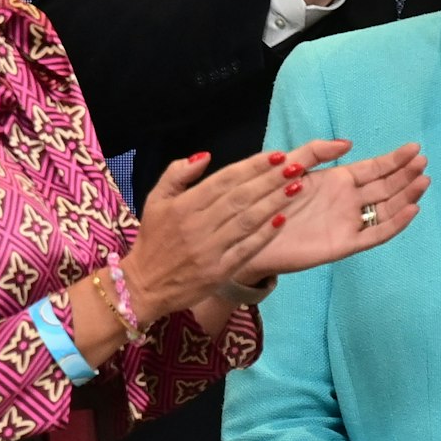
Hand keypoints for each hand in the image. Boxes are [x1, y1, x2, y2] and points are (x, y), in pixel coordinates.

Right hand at [121, 149, 297, 324]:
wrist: (144, 286)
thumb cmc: (153, 240)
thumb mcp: (155, 200)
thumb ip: (176, 174)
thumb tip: (205, 156)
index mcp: (183, 206)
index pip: (223, 180)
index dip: (251, 166)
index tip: (275, 155)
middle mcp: (197, 226)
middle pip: (240, 198)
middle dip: (270, 180)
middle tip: (296, 165)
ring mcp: (210, 250)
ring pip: (247, 221)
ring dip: (274, 202)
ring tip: (296, 187)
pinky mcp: (219, 272)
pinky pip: (247, 249)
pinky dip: (265, 234)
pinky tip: (283, 220)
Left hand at [238, 139, 428, 280]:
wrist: (251, 234)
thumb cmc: (269, 199)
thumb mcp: (290, 166)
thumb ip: (316, 152)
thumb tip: (349, 143)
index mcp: (338, 181)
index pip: (373, 168)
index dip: (394, 159)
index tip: (414, 149)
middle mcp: (348, 201)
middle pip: (385, 186)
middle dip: (405, 174)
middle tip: (423, 162)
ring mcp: (349, 222)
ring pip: (386, 208)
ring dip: (405, 195)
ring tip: (422, 181)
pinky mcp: (346, 244)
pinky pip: (376, 234)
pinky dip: (395, 223)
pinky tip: (410, 209)